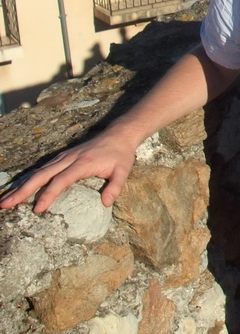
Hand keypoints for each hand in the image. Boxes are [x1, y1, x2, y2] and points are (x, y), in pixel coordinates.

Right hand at [0, 128, 137, 213]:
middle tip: (5, 205)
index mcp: (83, 163)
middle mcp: (69, 159)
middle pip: (42, 175)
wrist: (118, 135)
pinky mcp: (61, 157)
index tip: (38, 208)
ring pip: (38, 172)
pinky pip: (41, 169)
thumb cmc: (120, 155)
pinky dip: (28, 179)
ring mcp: (63, 157)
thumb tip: (106, 203)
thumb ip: (115, 186)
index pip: (61, 180)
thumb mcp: (123, 170)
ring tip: (4, 200)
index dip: (49, 194)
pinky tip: (17, 189)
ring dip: (20, 186)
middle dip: (23, 191)